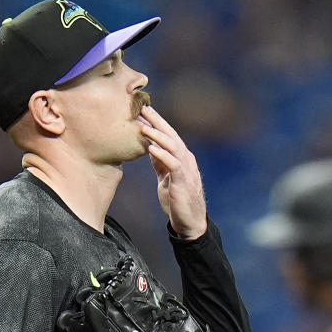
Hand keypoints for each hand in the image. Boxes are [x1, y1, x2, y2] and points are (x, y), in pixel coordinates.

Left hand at [139, 104, 206, 239]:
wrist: (190, 223)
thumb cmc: (177, 201)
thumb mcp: (165, 178)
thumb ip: (160, 163)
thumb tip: (150, 147)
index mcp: (181, 158)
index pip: (168, 135)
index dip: (156, 122)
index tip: (141, 111)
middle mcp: (187, 159)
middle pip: (171, 135)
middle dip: (157, 121)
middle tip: (142, 108)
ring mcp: (187, 170)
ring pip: (173, 146)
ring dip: (157, 136)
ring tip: (143, 127)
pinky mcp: (184, 182)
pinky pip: (173, 164)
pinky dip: (162, 155)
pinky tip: (150, 148)